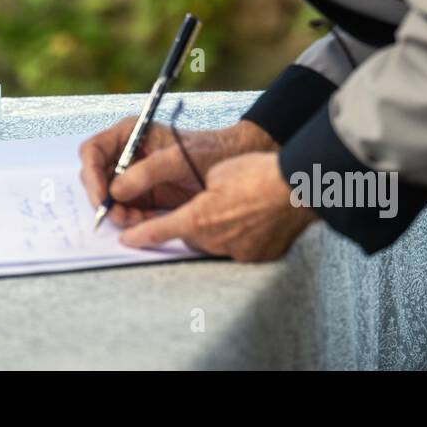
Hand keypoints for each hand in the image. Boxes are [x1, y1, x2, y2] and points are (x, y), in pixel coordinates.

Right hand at [79, 117, 276, 226]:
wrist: (235, 164)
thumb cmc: (209, 151)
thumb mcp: (179, 158)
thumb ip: (148, 172)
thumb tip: (116, 191)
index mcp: (129, 134)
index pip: (93, 151)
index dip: (91, 173)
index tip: (102, 196)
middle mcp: (126, 154)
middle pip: (95, 177)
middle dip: (103, 198)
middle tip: (117, 216)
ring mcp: (134, 176)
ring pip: (109, 198)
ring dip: (117, 212)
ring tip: (134, 221)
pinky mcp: (145, 195)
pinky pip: (126, 211)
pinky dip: (131, 220)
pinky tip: (144, 223)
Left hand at [119, 152, 315, 261]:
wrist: (300, 185)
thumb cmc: (256, 170)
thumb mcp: (211, 169)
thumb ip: (180, 185)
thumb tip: (162, 197)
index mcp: (199, 218)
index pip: (160, 231)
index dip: (140, 235)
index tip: (126, 240)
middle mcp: (216, 241)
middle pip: (189, 236)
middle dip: (190, 222)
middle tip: (205, 203)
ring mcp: (239, 252)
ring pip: (213, 243)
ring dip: (214, 229)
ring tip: (232, 206)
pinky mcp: (258, 257)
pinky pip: (237, 248)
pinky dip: (238, 236)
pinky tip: (250, 217)